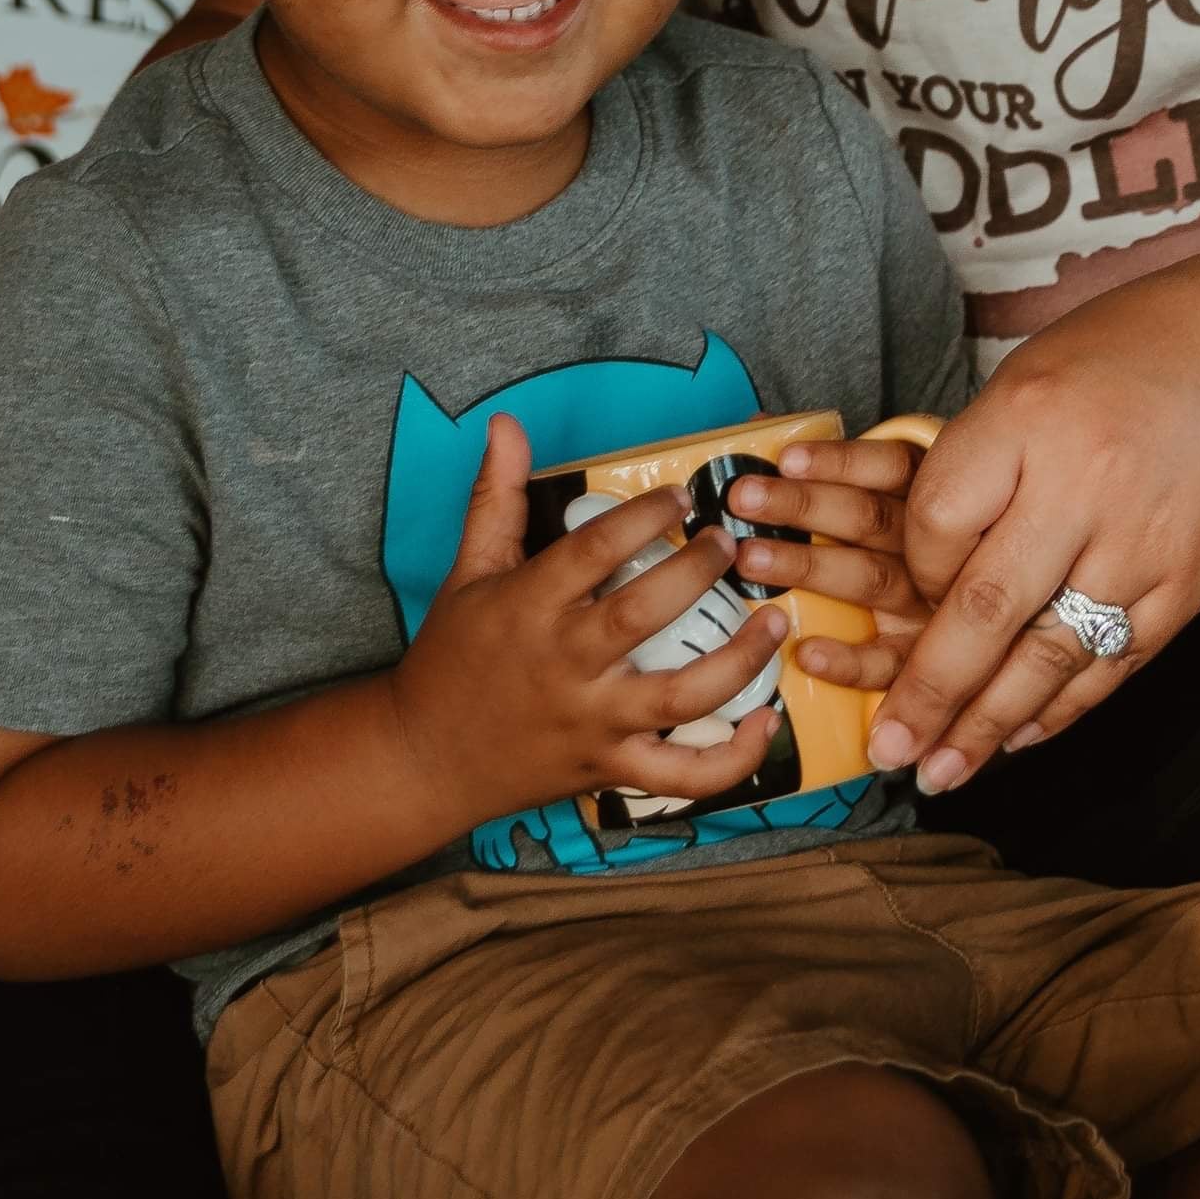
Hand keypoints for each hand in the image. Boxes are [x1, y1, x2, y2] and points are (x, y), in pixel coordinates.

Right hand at [388, 414, 790, 820]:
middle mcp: (565, 664)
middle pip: (646, 613)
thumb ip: (497, 496)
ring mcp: (592, 722)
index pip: (595, 549)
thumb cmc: (450, 659)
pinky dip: (732, 758)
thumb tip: (507, 423)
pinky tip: (765, 721)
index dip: (645, 515)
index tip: (680, 496)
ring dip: (739, 659)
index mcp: (529, 608)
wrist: (425, 759)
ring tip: (774, 619)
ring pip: (682, 695)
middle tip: (729, 543)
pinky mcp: (609, 770)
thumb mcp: (468, 570)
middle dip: (699, 571)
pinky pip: (682, 775)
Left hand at [722, 432, 932, 688]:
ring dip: (808, 567)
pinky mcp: (924, 653)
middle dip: (802, 506)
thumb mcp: (891, 490)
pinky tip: (807, 651)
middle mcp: (932, 543)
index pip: (889, 467)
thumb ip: (827, 462)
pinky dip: (850, 659)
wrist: (983, 617)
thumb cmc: (911, 538)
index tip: (786, 458)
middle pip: (869, 518)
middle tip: (743, 499)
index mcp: (928, 495)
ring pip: (870, 578)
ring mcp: (930, 600)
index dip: (837, 462)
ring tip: (753, 559)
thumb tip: (757, 426)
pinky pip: (890, 660)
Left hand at [869, 247, 1199, 796]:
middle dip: (927, 691)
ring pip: (1051, 656)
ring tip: (940, 774)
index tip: (910, 584)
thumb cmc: (1125, 357)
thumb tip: (917, 561)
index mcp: (1027, 418)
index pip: (936, 523)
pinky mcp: (1192, 584)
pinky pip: (1116, 664)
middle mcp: (1085, 485)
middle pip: (985, 607)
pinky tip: (1021, 737)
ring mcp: (1145, 543)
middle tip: (887, 749)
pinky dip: (1065, 708)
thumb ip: (977, 463)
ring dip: (989, 726)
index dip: (911, 570)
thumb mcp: (1029, 378)